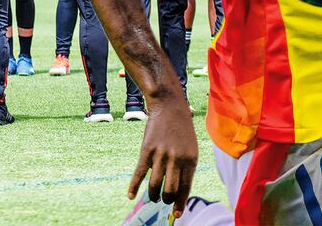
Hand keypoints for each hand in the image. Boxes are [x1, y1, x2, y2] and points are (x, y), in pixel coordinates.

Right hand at [130, 91, 197, 218]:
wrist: (169, 107)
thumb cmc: (181, 130)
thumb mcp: (190, 149)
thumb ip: (186, 168)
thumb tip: (179, 191)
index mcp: (190, 160)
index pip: (185, 189)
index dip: (180, 203)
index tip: (176, 214)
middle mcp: (176, 159)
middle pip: (170, 190)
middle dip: (166, 199)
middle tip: (163, 200)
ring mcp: (160, 155)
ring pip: (155, 184)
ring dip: (153, 195)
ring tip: (153, 197)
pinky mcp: (146, 150)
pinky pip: (139, 173)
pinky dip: (134, 186)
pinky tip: (130, 196)